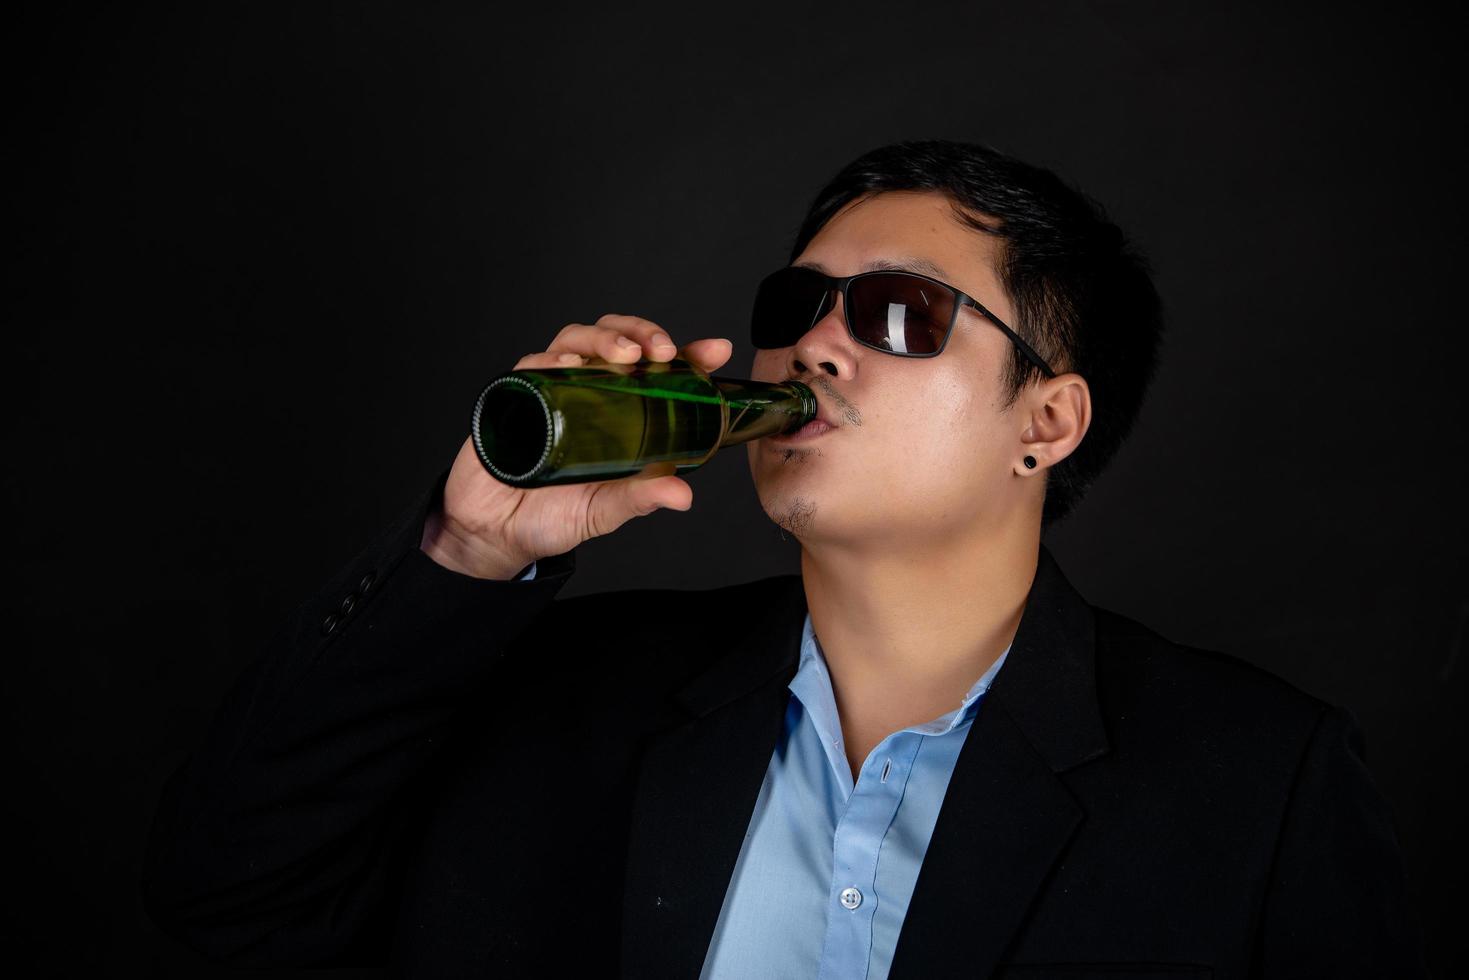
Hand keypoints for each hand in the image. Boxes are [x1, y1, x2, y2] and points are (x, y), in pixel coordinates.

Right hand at [421, 314, 735, 578]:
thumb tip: (683, 495)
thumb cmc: (554, 516)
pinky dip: (551, 359)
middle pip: (616, 336)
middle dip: (642, 332)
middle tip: (662, 352)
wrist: (495, 533)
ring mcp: (551, 389)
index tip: (714, 351)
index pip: (658, 369)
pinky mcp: (515, 396)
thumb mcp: (606, 510)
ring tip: (623, 355)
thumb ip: (640, 499)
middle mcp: (588, 391)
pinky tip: (569, 365)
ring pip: (576, 338)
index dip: (688, 355)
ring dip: (603, 337)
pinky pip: (531, 365)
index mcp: (621, 411)